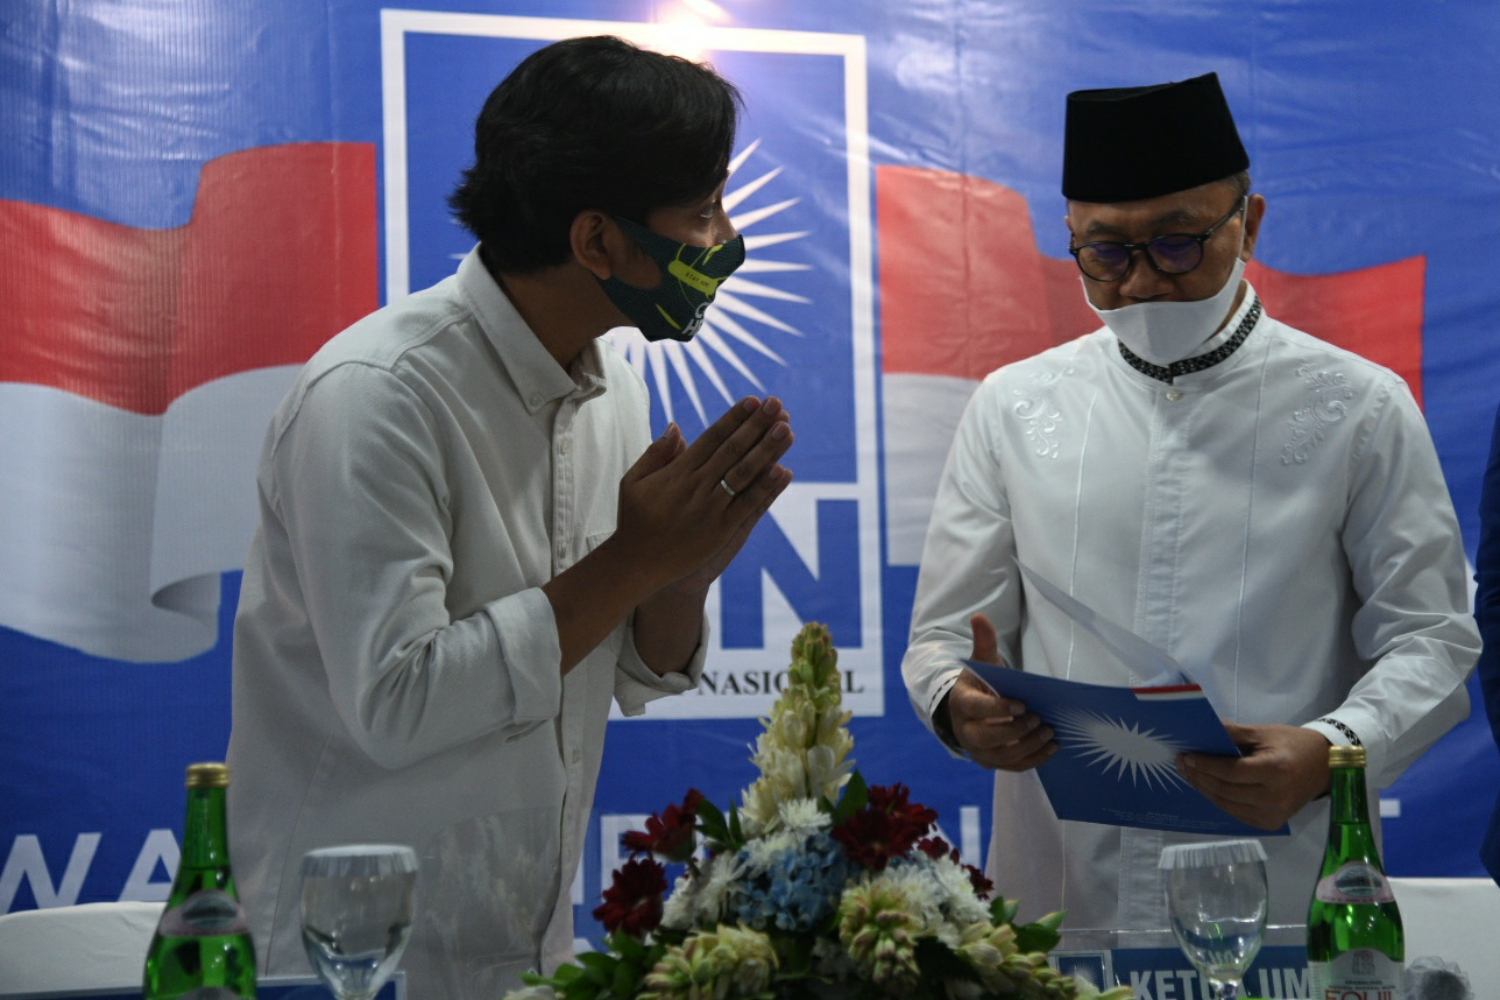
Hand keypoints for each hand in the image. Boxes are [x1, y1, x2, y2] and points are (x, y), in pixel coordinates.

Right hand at [612, 396, 793, 593]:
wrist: (638, 564)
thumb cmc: (635, 520)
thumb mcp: (634, 481)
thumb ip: (656, 453)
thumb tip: (676, 426)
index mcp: (677, 471)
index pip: (712, 437)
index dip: (735, 418)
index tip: (753, 400)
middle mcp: (696, 486)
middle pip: (733, 449)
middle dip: (757, 425)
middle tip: (777, 404)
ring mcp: (710, 508)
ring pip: (744, 473)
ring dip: (767, 450)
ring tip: (787, 428)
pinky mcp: (721, 531)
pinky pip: (747, 505)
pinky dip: (765, 489)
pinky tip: (783, 471)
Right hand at [946, 614, 1056, 770]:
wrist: (969, 712)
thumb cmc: (980, 686)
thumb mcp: (981, 663)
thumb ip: (983, 643)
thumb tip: (979, 616)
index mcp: (962, 704)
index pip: (977, 709)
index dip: (999, 709)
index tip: (1022, 704)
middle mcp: (966, 732)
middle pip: (988, 738)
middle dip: (1015, 731)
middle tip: (1038, 719)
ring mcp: (979, 751)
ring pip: (1003, 756)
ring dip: (1029, 746)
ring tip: (1049, 732)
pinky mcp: (993, 762)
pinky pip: (1014, 766)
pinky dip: (1035, 759)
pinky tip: (1052, 747)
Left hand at [1176, 723, 1332, 830]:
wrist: (1324, 767)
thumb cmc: (1293, 744)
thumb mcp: (1264, 732)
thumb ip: (1232, 732)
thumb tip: (1201, 729)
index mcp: (1274, 771)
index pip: (1230, 772)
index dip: (1205, 765)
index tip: (1186, 756)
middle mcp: (1274, 797)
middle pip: (1225, 790)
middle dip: (1200, 777)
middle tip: (1182, 764)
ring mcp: (1273, 815)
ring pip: (1227, 805)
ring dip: (1205, 790)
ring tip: (1190, 775)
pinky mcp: (1271, 824)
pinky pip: (1237, 814)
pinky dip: (1220, 800)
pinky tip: (1207, 787)